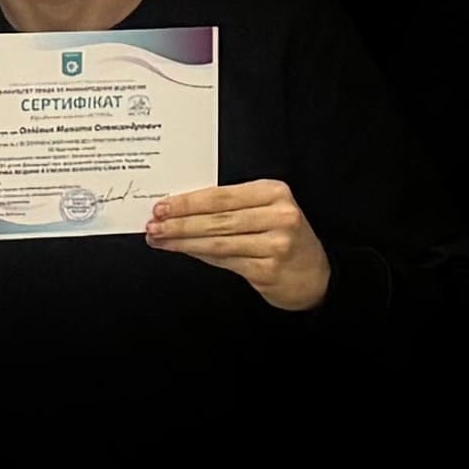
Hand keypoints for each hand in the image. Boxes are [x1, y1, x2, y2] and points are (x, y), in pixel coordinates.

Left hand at [149, 175, 331, 310]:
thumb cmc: (284, 238)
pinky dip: (199, 255)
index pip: (222, 195)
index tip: (163, 205)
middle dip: (180, 222)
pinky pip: (225, 260)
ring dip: (183, 241)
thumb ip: (232, 207)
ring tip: (160, 239)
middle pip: (217, 218)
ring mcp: (275, 244)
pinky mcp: (268, 270)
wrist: (315, 276)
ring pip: (217, 241)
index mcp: (275, 192)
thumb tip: (182, 209)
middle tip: (154, 224)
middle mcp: (279, 215)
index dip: (189, 202)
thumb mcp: (268, 211)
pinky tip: (183, 251)